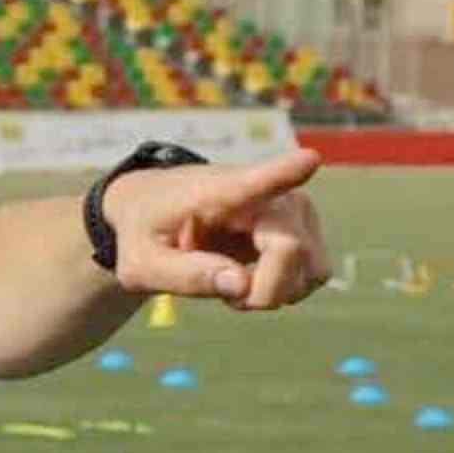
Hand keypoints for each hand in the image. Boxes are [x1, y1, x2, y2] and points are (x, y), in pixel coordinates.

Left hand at [99, 148, 330, 309]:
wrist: (153, 212)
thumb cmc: (144, 234)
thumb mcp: (140, 264)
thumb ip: (183, 276)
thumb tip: (241, 285)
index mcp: (217, 191)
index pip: (255, 181)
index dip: (283, 173)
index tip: (309, 159)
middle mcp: (268, 193)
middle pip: (290, 251)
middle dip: (262, 291)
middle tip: (221, 293)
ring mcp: (295, 210)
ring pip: (311, 270)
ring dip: (273, 292)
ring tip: (231, 278)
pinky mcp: (308, 229)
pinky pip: (314, 275)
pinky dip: (284, 289)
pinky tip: (251, 277)